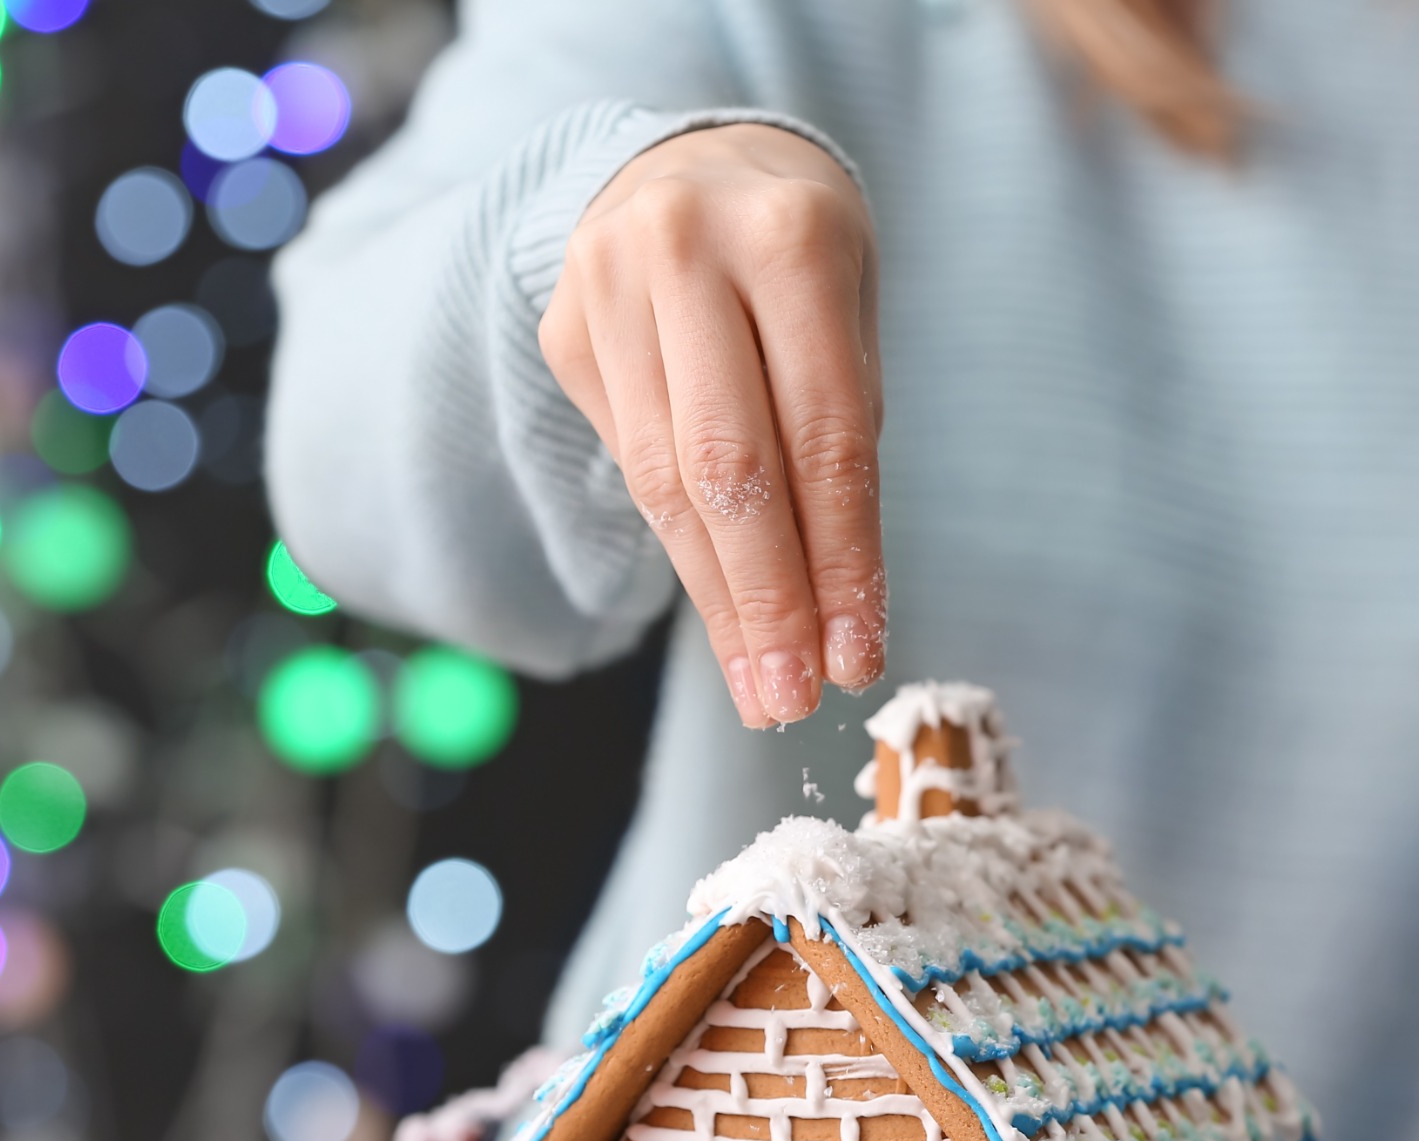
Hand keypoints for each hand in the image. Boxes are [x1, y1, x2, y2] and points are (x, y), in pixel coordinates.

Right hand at [540, 123, 884, 726]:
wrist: (685, 162)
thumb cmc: (795, 253)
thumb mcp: (849, 312)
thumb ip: (841, 442)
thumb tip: (838, 615)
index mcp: (788, 236)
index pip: (824, 433)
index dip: (841, 559)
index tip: (856, 658)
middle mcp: (683, 251)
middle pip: (727, 465)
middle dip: (766, 599)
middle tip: (791, 700)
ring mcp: (605, 289)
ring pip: (665, 481)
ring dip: (719, 600)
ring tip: (761, 686)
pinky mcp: (563, 332)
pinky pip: (631, 464)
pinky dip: (683, 550)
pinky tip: (722, 612)